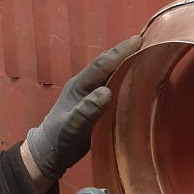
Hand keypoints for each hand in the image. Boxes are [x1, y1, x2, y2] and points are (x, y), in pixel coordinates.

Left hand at [25, 36, 141, 182]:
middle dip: (124, 52)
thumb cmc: (59, 139)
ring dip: (125, 63)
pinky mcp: (93, 104)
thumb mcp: (72, 127)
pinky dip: (123, 78)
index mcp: (79, 86)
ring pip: (109, 73)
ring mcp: (89, 94)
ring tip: (143, 55)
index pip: (102, 65)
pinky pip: (111, 85)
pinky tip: (134, 79)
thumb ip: (87, 110)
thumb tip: (107, 92)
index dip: (119, 52)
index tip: (137, 41)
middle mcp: (85, 86)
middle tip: (145, 41)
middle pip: (106, 64)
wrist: (48, 152)